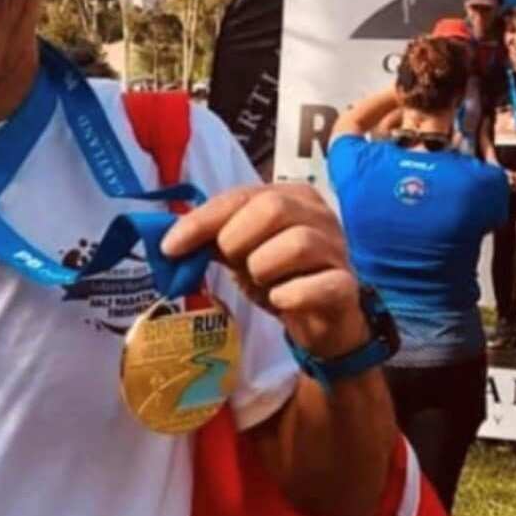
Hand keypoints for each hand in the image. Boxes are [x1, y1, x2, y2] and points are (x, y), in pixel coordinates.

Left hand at [162, 184, 367, 360]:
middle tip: (232, 263)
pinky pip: (320, 285)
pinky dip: (290, 295)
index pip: (240, 196)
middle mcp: (319, 214)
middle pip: (272, 208)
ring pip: (297, 244)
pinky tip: (279, 300)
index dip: (202, 221)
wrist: (320, 319)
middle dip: (237, 240)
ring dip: (263, 268)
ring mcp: (337, 249)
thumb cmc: (278, 276)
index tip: (170, 247)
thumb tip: (169, 240)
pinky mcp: (346, 286)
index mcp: (291, 196)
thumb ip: (211, 239)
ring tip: (262, 282)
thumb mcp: (239, 252)